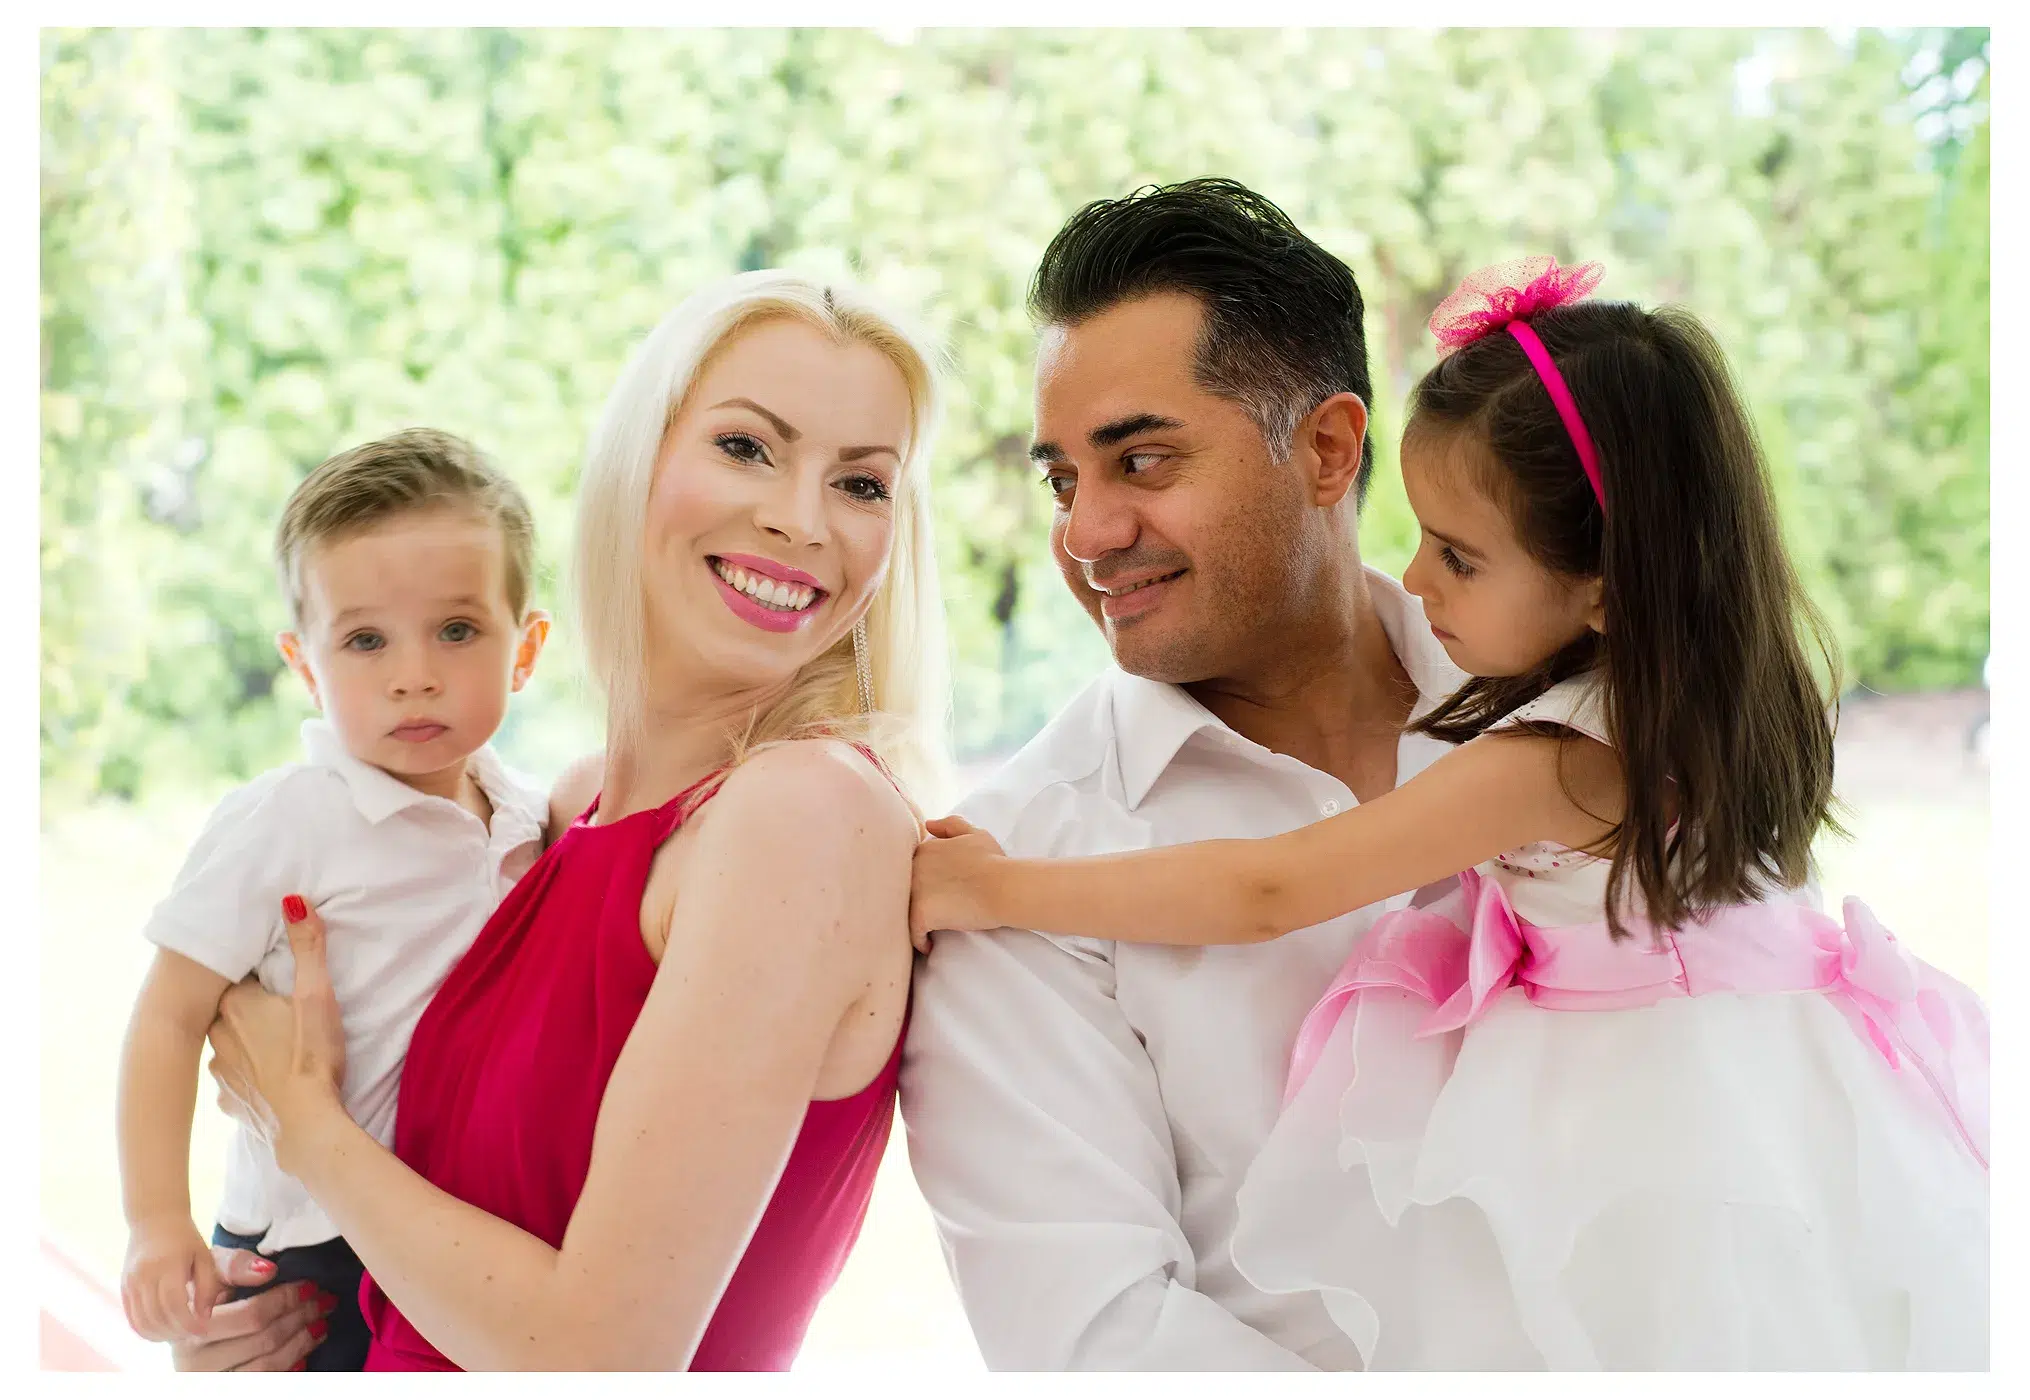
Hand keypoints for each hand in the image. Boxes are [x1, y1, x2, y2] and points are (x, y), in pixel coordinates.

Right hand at [121, 1216, 229, 1341]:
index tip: (203, 1330)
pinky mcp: (124, 1288)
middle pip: (158, 1316)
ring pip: (142, 1322)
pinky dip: (146, 1330)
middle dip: (177, 1332)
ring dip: (161, 1335)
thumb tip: (204, 1318)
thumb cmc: (185, 1238)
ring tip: (180, 1334)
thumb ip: (207, 1287)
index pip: (175, 1304)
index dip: (189, 1323)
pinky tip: (162, 1332)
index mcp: (168, 1264)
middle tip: (194, 1334)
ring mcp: (131, 1282)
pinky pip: (131, 1317)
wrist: (154, 1218)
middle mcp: (144, 1275)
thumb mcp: (204, 1256)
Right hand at [169, 1248, 334, 1371]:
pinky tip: (304, 1355)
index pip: (251, 1315)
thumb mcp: (209, 1271)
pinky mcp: (222, 1391)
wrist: (177, 1323)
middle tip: (325, 1302)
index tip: (311, 1286)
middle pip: (264, 1340)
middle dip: (301, 1318)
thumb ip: (234, 1266)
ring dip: (301, 1344)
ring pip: (266, 1367)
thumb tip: (269, 1270)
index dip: (286, 1300)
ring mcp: (208, 1381)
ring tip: (320, 1325)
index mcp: (190, 1325)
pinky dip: (288, 1369)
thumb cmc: (200, 1293)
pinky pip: (264, 1385)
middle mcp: (193, 1360)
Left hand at [206, 896, 345, 1173]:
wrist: (306, 1126)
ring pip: (231, 1046)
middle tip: (284, 1015)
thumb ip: (307, 946)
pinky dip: (251, 1079)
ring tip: (281, 1050)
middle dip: (253, 1011)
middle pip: (233, 1011)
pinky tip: (272, 1082)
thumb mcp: (318, 995)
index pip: (244, 979)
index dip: (265, 981)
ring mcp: (220, 1071)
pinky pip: (237, 1081)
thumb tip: (292, 899)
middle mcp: (217, 1034)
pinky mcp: (229, 1102)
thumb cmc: (312, 1056)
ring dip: (250, 1045)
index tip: (282, 985)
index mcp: (236, 1003)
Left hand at [908, 816, 1010, 951]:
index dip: (922, 884)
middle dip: (910, 902)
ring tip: (926, 931)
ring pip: (902, 911)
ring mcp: (914, 891)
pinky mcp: (920, 914)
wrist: (1003, 886)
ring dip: (912, 922)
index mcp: (924, 849)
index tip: (934, 896)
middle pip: (901, 889)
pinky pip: (912, 933)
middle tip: (928, 916)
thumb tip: (928, 824)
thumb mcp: (975, 833)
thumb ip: (951, 826)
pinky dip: (919, 941)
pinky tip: (929, 945)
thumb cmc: (994, 861)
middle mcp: (913, 867)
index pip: (911, 870)